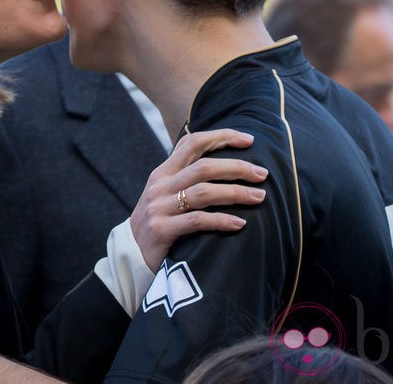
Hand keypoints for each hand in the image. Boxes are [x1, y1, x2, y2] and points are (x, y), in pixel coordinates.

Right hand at [130, 128, 266, 269]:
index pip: (192, 143)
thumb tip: (222, 164)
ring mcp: (159, 207)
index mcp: (162, 172)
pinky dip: (222, 220)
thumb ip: (184, 178)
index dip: (221, 137)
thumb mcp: (164, 194)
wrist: (130, 255)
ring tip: (259, 197)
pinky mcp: (161, 231)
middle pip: (203, 167)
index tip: (248, 139)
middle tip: (262, 174)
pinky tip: (241, 224)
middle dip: (237, 167)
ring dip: (235, 193)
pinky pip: (197, 221)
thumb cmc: (158, 223)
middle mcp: (160, 186)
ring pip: (203, 192)